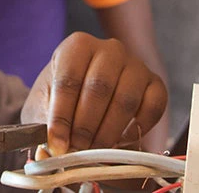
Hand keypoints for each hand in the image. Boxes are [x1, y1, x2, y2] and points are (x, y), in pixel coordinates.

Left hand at [22, 32, 168, 154]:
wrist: (84, 96)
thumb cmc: (61, 99)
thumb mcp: (43, 108)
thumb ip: (43, 127)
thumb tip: (50, 152)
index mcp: (77, 46)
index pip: (68, 79)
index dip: (61, 115)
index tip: (57, 143)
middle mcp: (109, 49)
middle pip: (99, 88)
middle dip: (85, 126)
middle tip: (77, 149)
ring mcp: (135, 64)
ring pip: (126, 99)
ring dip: (109, 131)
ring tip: (95, 150)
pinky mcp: (155, 83)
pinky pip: (154, 106)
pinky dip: (139, 128)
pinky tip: (121, 140)